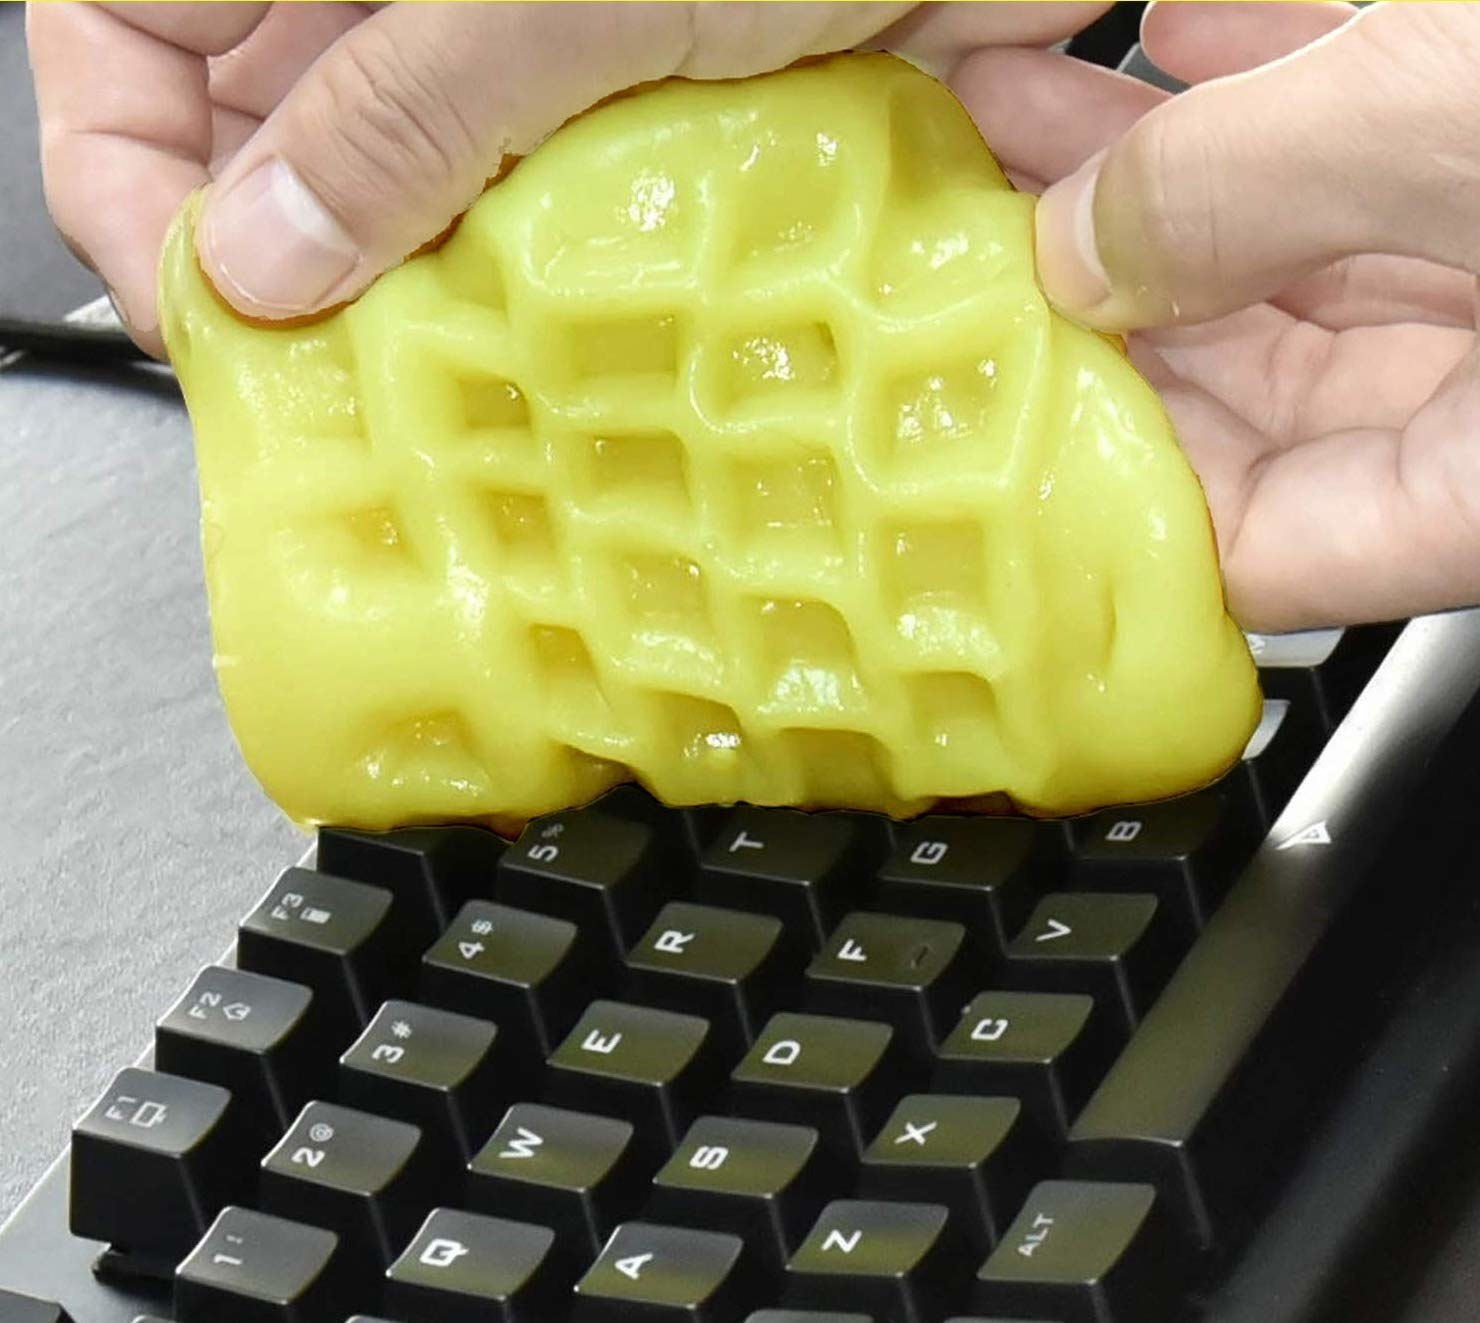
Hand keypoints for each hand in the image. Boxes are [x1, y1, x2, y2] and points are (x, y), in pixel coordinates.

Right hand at [27, 0, 1106, 356]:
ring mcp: (516, 63)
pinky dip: (535, 305)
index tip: (190, 303)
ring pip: (403, 208)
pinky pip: (533, 232)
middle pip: (265, 148)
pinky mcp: (621, 122)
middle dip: (283, 278)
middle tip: (324, 405)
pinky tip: (547, 370)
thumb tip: (259, 260)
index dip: (120, 168)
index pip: (122, 31)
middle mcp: (408, 1)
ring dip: (414, 310)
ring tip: (435, 415)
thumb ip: (399, 115)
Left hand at [958, 1, 1479, 631]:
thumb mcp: (1452, 128)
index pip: (1241, 557)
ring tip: (1008, 105)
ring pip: (1284, 264)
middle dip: (1083, 294)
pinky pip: (1365, 159)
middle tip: (954, 226)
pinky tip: (1176, 33)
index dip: (1088, 501)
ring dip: (1149, 175)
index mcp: (1476, 482)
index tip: (967, 419)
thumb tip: (1079, 245)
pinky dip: (1268, 91)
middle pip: (1238, 397)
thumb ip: (1250, 192)